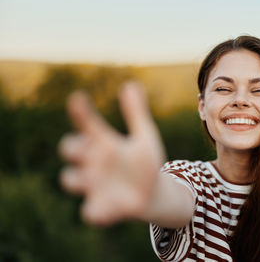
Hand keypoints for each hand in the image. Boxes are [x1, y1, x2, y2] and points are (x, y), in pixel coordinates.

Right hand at [59, 82, 165, 224]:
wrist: (153, 193)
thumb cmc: (144, 163)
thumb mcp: (144, 137)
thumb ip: (136, 113)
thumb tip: (130, 84)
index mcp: (103, 143)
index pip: (87, 124)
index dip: (81, 112)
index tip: (78, 98)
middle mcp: (93, 162)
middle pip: (69, 149)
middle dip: (73, 146)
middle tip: (88, 144)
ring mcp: (95, 186)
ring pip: (70, 180)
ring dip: (75, 177)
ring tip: (89, 176)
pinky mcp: (102, 208)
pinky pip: (90, 213)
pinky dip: (93, 212)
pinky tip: (105, 210)